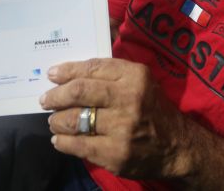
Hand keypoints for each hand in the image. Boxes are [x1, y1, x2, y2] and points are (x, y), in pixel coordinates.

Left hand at [41, 58, 189, 178]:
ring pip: (74, 120)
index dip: (67, 71)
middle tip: (46, 100)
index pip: (92, 68)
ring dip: (57, 120)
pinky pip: (77, 145)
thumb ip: (112, 72)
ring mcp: (121, 129)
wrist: (177, 147)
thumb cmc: (153, 109)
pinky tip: (60, 140)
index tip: (52, 74)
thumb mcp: (141, 81)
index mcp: (134, 77)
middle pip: (79, 92)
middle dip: (56, 96)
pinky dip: (63, 142)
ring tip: (54, 121)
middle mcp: (129, 99)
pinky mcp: (115, 154)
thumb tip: (71, 71)